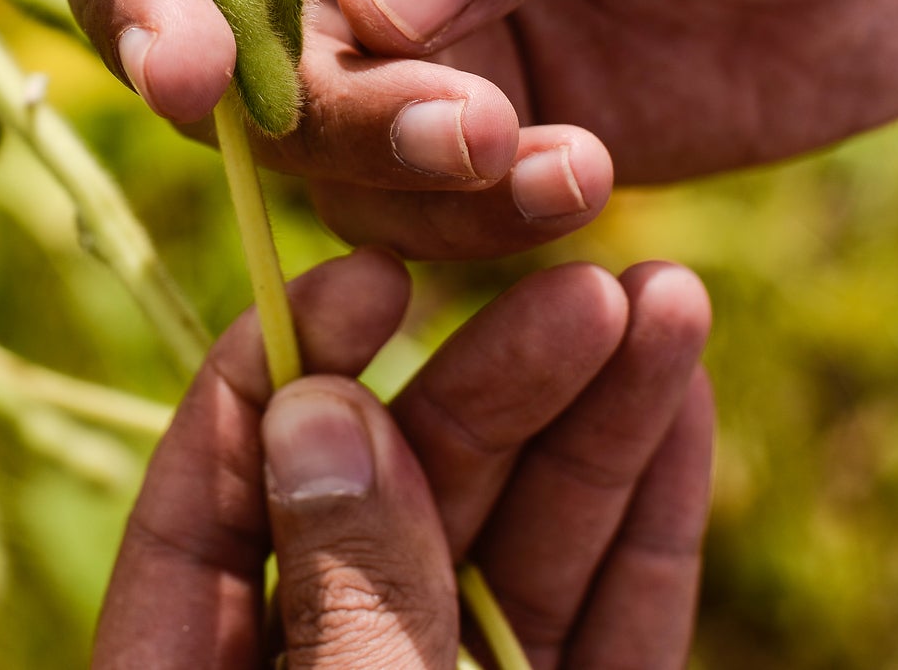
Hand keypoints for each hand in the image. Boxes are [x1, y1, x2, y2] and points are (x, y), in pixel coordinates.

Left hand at [94, 249, 713, 668]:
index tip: (373, 274)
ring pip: (516, 548)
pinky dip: (645, 526)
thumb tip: (321, 414)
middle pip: (391, 499)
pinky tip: (687, 406)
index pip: (210, 504)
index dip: (284, 372)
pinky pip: (605, 624)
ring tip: (669, 298)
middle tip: (585, 275)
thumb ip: (346, 600)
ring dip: (594, 422)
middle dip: (495, 379)